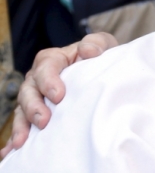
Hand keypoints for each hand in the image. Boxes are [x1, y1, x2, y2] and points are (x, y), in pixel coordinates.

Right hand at [0, 33, 117, 157]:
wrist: (101, 69)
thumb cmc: (99, 55)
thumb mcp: (102, 44)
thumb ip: (96, 43)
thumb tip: (88, 51)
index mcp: (52, 59)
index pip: (45, 67)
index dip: (49, 81)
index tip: (59, 95)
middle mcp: (38, 78)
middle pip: (29, 91)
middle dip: (34, 107)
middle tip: (44, 120)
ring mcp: (35, 96)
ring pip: (22, 109)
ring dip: (22, 125)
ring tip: (23, 141)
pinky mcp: (36, 112)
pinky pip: (23, 125)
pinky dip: (16, 137)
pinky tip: (12, 150)